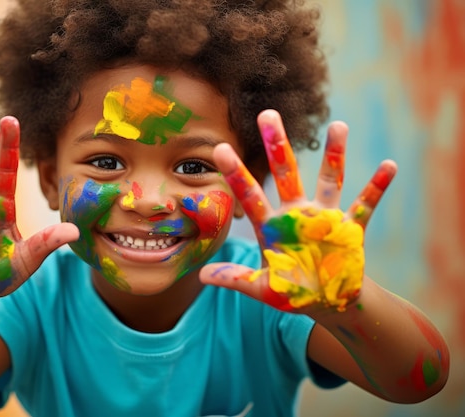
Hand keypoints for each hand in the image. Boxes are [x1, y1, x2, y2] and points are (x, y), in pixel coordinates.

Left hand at [200, 109, 396, 312]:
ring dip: (334, 155)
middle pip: (285, 173)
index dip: (236, 174)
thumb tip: (201, 276)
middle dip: (277, 146)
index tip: (220, 148)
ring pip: (328, 180)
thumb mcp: (262, 288)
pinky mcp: (350, 229)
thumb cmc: (292, 293)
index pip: (249, 195)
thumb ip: (235, 278)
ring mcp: (324, 218)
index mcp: (271, 227)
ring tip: (338, 125)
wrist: (327, 302)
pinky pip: (364, 205)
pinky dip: (377, 187)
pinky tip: (389, 165)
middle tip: (267, 114)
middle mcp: (297, 214)